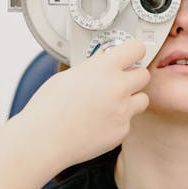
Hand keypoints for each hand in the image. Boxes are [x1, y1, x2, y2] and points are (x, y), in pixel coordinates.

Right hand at [16, 40, 150, 171]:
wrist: (43, 140)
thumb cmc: (48, 108)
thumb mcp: (68, 76)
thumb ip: (92, 66)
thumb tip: (104, 57)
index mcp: (103, 68)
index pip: (136, 48)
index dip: (134, 51)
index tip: (131, 55)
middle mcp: (117, 87)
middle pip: (144, 74)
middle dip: (134, 77)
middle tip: (120, 82)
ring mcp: (122, 111)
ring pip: (142, 99)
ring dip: (131, 99)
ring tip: (110, 104)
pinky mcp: (122, 131)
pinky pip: (128, 121)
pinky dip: (118, 121)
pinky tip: (99, 123)